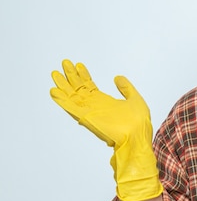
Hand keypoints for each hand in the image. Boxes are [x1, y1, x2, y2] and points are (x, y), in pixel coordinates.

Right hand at [50, 60, 162, 200]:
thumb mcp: (135, 99)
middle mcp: (95, 106)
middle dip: (71, 76)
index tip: (78, 65)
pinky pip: (72, 109)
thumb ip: (126, 88)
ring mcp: (90, 112)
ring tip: (55, 73)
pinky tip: (54, 91)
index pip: (90, 86)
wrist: (137, 137)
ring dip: (63, 85)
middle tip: (64, 62)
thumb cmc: (138, 123)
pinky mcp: (87, 118)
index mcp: (105, 102)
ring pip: (72, 97)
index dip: (83, 76)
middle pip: (79, 89)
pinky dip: (62, 100)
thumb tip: (117, 77)